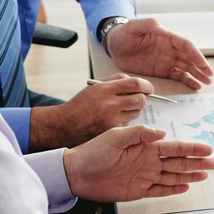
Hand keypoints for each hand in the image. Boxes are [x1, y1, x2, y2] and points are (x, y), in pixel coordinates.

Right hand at [29, 74, 153, 150]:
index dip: (146, 85)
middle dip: (142, 99)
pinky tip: (113, 121)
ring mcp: (111, 119)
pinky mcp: (111, 132)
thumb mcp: (94, 87)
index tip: (149, 88)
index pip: (135, 84)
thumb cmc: (81, 105)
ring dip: (133, 111)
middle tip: (138, 100)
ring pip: (135, 113)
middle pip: (140, 100)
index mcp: (104, 89)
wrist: (65, 125)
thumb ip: (115, 81)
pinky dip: (124, 122)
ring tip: (121, 111)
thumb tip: (137, 83)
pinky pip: (127, 125)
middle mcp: (109, 104)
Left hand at [62, 125, 213, 201]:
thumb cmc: (92, 152)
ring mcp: (144, 175)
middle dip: (196, 162)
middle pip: (178, 161)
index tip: (207, 149)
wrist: (76, 173)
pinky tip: (185, 187)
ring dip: (189, 175)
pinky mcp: (138, 190)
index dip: (191, 148)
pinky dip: (173, 189)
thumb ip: (139, 133)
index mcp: (145, 145)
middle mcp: (148, 160)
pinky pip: (160, 190)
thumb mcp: (115, 136)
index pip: (174, 146)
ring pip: (173, 176)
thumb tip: (162, 133)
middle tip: (213, 162)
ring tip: (205, 174)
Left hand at [105, 18, 212, 89]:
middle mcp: (170, 49)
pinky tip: (195, 86)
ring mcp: (167, 60)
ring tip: (206, 82)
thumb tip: (161, 27)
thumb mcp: (134, 26)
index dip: (195, 54)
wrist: (115, 46)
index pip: (185, 45)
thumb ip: (148, 25)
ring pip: (186, 68)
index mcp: (166, 37)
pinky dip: (187, 81)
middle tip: (209, 76)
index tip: (202, 64)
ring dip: (197, 74)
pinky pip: (177, 76)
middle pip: (189, 58)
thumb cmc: (124, 34)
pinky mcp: (162, 70)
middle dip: (200, 67)